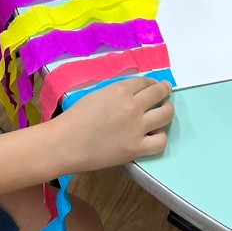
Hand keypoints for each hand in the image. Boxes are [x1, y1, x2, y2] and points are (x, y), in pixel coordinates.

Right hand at [57, 77, 174, 171]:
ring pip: (166, 114)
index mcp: (120, 90)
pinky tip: (154, 136)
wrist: (64, 143)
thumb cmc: (74, 118)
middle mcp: (132, 106)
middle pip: (159, 93)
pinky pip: (160, 141)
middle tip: (165, 93)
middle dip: (164, 91)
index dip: (152, 83)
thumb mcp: (96, 94)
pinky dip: (160, 137)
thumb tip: (132, 92)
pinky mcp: (136, 148)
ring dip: (167, 111)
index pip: (145, 82)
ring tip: (164, 113)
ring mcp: (137, 128)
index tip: (154, 86)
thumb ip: (116, 92)